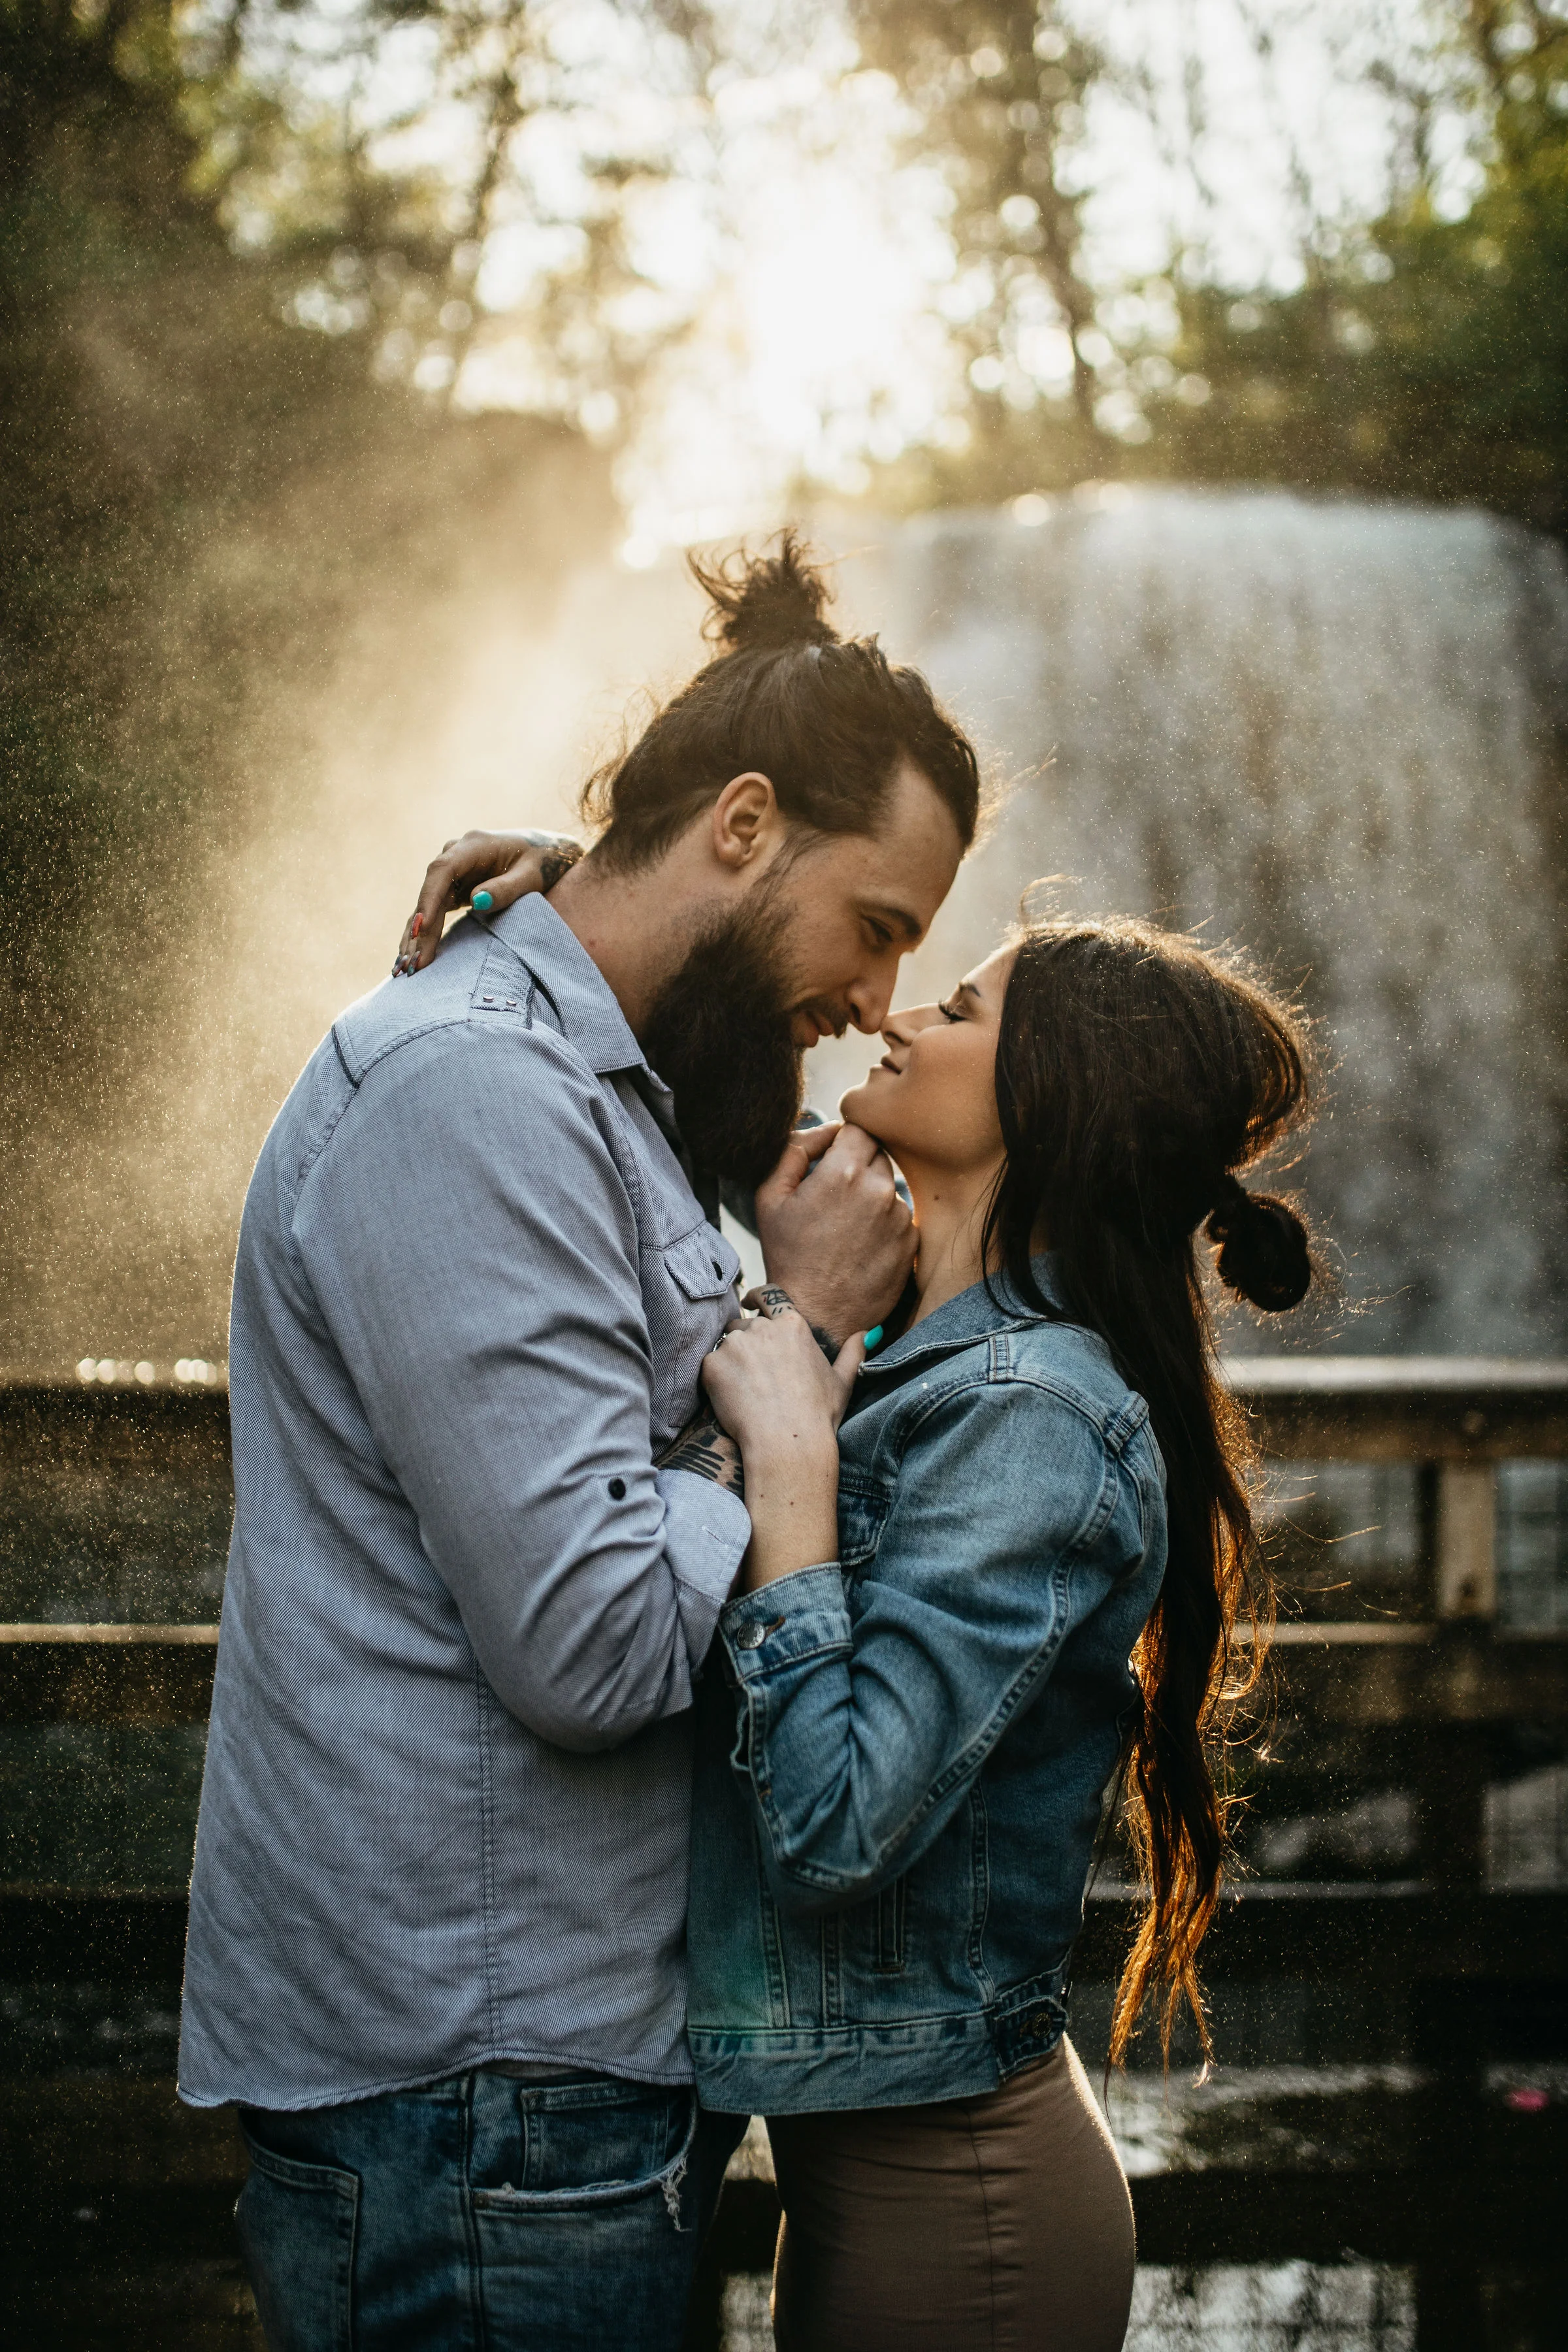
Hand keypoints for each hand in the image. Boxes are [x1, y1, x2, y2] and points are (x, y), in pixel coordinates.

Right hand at [393, 831, 583, 974]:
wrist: (544, 853)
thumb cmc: (541, 863)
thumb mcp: (531, 876)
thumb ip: (506, 889)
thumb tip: (477, 901)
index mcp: (474, 845)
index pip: (443, 871)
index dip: (429, 898)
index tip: (422, 927)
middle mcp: (455, 854)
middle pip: (430, 890)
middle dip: (420, 927)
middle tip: (415, 962)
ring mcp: (452, 871)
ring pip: (427, 904)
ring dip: (416, 935)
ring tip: (406, 967)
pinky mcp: (452, 887)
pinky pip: (433, 911)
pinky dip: (424, 933)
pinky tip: (411, 956)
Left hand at [702, 1288, 863, 1588]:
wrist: (788, 1443)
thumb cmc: (818, 1415)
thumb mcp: (843, 1382)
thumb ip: (854, 1353)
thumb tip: (866, 1334)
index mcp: (793, 1324)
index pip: (768, 1298)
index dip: (756, 1300)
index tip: (749, 1303)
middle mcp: (763, 1327)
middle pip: (744, 1325)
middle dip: (746, 1344)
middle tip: (753, 1376)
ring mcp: (736, 1344)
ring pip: (725, 1344)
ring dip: (730, 1361)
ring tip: (743, 1392)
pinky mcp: (713, 1364)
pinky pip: (710, 1366)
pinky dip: (716, 1381)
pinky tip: (732, 1401)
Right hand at [754, 1124, 914, 1349]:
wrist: (816, 1315)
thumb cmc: (788, 1256)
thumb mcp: (770, 1197)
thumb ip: (795, 1149)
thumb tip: (827, 1129)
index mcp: (844, 1172)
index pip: (860, 1128)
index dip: (844, 1140)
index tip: (832, 1159)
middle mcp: (880, 1190)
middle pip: (878, 1154)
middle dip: (858, 1167)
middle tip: (835, 1197)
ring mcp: (901, 1217)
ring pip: (889, 1186)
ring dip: (873, 1195)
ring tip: (847, 1226)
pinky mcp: (913, 1242)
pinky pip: (901, 1216)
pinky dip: (885, 1222)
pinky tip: (863, 1244)